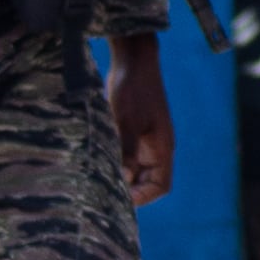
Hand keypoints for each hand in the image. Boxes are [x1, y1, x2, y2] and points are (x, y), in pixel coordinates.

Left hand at [107, 33, 174, 203]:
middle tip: (103, 190)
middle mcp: (156, 147)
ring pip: (135, 169)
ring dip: (120, 175)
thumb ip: (126, 150)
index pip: (160, 186)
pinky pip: (127, 155)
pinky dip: (115, 161)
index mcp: (162, 148)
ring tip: (98, 176)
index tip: (120, 199)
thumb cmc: (133, 90)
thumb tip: (123, 178)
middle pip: (147, 181)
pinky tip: (97, 159)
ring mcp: (145, 139)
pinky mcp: (134, 130)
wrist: (133, 61)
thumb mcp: (126, 121)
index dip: (143, 197)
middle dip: (129, 189)